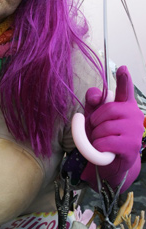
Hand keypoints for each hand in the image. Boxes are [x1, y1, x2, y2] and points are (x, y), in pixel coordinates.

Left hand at [80, 66, 143, 191]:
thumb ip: (93, 101)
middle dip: (95, 120)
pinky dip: (98, 146)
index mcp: (125, 104)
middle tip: (96, 128)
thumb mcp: (94, 114)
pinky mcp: (131, 147)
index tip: (123, 68)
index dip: (123, 79)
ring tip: (101, 140)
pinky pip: (105, 142)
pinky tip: (103, 149)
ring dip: (95, 135)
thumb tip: (95, 97)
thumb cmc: (102, 133)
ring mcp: (135, 131)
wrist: (110, 160)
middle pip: (108, 109)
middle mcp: (134, 115)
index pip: (125, 89)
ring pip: (104, 127)